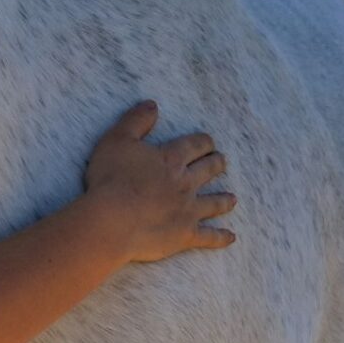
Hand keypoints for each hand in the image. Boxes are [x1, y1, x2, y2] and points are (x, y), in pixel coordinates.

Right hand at [82, 101, 236, 263]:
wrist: (111, 220)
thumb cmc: (111, 178)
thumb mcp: (117, 140)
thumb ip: (136, 120)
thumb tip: (152, 104)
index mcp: (171, 159)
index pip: (194, 145)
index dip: (203, 142)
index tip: (209, 141)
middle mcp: (186, 183)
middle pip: (208, 170)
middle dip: (216, 164)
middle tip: (221, 161)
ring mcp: (188, 210)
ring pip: (214, 203)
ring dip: (224, 200)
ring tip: (233, 198)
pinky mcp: (185, 235)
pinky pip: (209, 236)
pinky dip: (221, 237)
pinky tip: (230, 237)